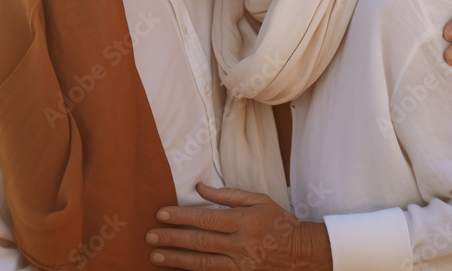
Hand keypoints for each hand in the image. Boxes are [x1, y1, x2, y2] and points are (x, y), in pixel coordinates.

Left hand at [145, 183, 330, 269]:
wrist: (302, 254)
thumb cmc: (278, 222)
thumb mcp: (258, 200)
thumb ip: (227, 195)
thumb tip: (199, 188)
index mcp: (244, 222)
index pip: (206, 219)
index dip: (181, 217)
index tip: (161, 214)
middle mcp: (241, 245)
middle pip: (200, 243)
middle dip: (172, 239)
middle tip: (149, 235)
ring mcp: (241, 266)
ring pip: (202, 263)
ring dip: (175, 259)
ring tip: (154, 255)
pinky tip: (175, 270)